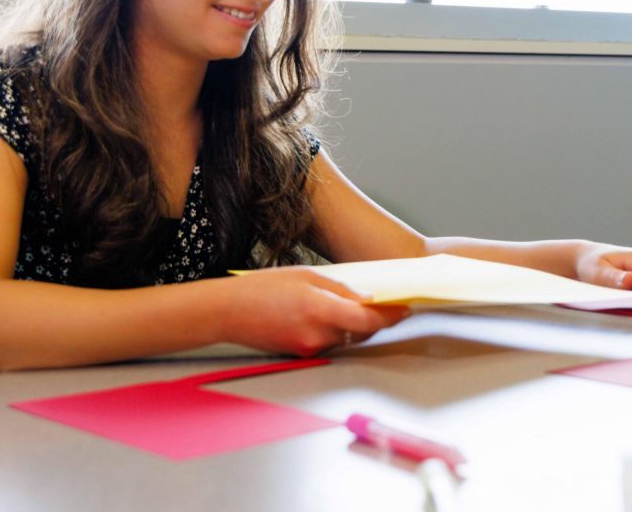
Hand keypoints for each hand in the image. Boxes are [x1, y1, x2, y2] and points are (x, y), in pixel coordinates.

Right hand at [218, 267, 409, 355]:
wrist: (227, 312)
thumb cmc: (262, 288)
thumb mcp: (307, 276)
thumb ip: (342, 289)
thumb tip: (369, 300)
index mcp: (320, 310)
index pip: (369, 321)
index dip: (391, 316)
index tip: (405, 308)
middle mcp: (317, 335)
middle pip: (362, 332)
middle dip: (376, 319)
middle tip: (386, 303)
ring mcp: (309, 348)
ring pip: (347, 338)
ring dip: (355, 325)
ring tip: (352, 305)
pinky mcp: (302, 354)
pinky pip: (330, 342)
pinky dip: (337, 331)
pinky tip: (329, 315)